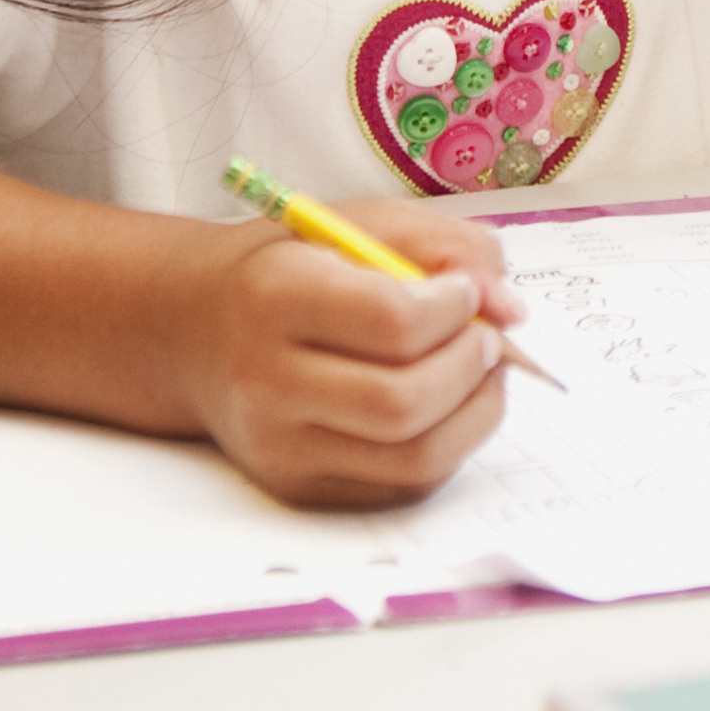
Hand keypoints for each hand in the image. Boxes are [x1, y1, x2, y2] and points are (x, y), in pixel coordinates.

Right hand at [169, 204, 530, 508]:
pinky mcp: (300, 486)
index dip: (455, 308)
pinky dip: (448, 447)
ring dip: (475, 413)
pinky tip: (447, 405)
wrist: (198, 330)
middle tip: (487, 337)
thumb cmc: (292, 268)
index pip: (391, 322)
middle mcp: (267, 381)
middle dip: (472, 367)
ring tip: (480, 372)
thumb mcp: (361, 224)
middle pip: (403, 402)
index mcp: (275, 298)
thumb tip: (511, 309)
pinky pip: (402, 486)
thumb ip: (448, 246)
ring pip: (413, 458)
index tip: (466, 292)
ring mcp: (280, 445)